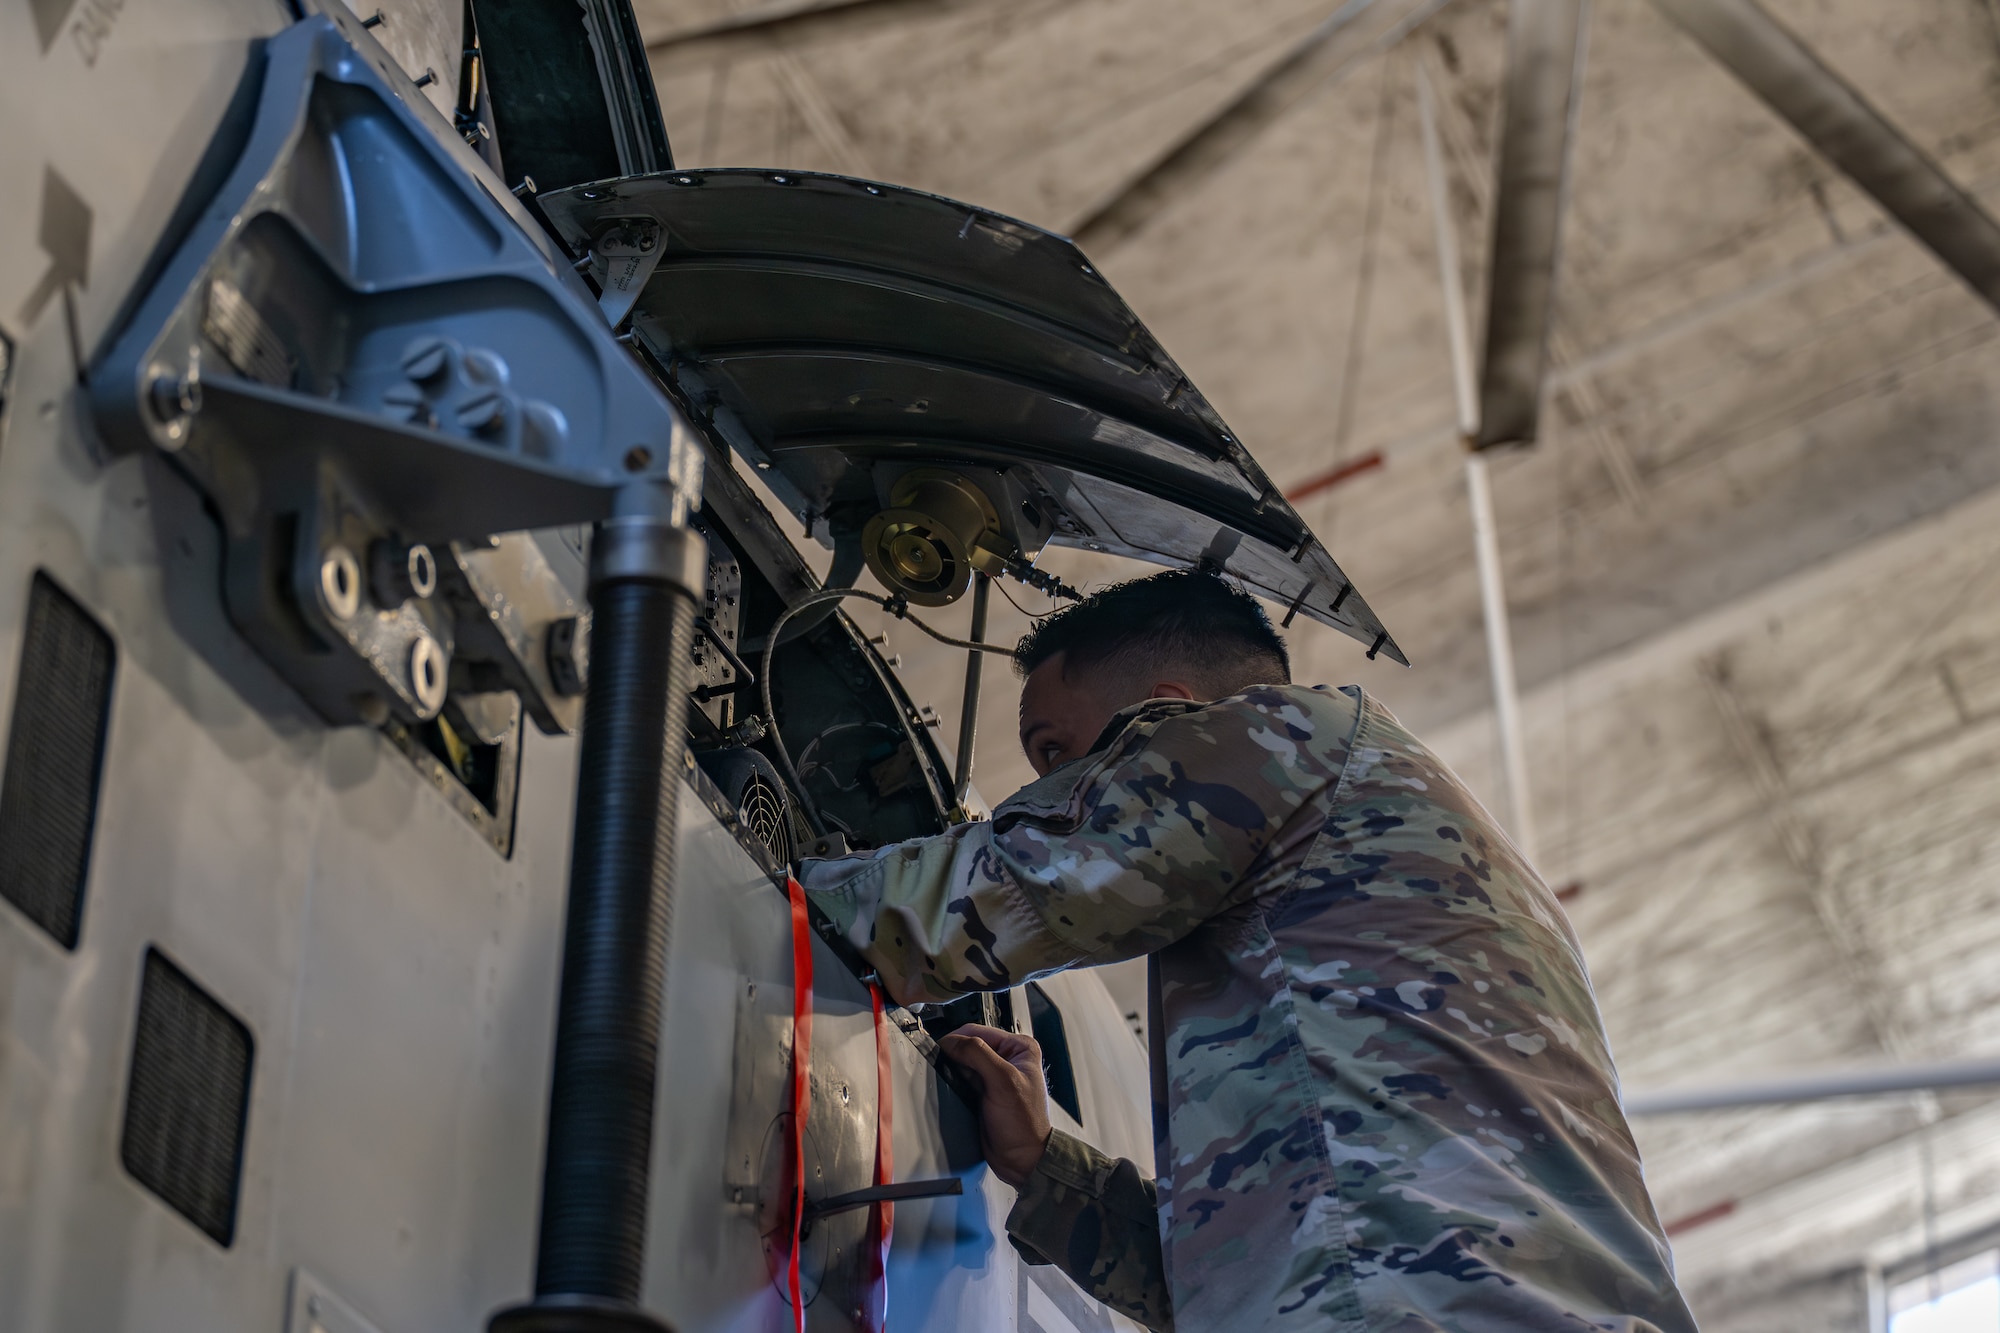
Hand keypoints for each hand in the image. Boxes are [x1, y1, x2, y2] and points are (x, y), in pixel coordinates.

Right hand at [939, 1023, 1051, 1188]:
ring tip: (947, 1080)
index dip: (957, 1039)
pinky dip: (952, 1083)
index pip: (978, 1031)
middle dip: (953, 1057)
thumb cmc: (1025, 1125)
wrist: (1021, 1159)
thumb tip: (952, 1042)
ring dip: (951, 1070)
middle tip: (942, 1068)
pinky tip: (950, 1090)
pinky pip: (960, 1080)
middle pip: (968, 1046)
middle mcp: (1007, 1059)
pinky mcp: (982, 1093)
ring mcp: (993, 1076)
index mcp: (1020, 1048)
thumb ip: (978, 1056)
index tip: (940, 1050)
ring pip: (961, 1063)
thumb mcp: (1003, 1082)